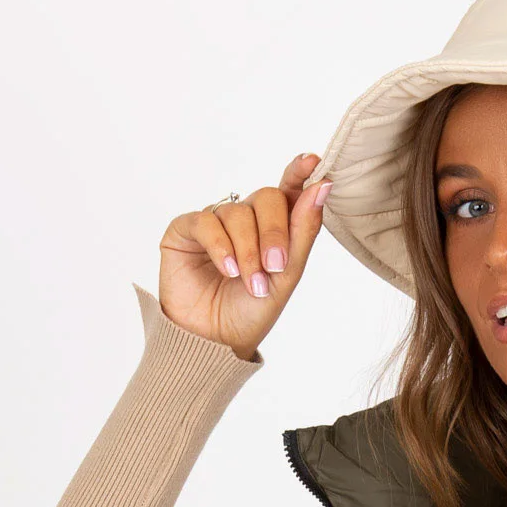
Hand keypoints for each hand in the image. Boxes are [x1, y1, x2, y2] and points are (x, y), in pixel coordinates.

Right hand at [158, 153, 331, 361]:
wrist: (213, 343)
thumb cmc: (249, 313)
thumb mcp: (286, 276)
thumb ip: (303, 231)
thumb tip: (321, 185)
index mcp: (271, 228)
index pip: (287, 191)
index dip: (299, 173)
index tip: (312, 162)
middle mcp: (243, 220)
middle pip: (266, 198)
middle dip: (275, 233)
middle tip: (275, 267)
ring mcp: (214, 223)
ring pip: (237, 213)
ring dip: (248, 251)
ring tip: (249, 282)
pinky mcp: (185, 231)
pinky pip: (206, 221)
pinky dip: (220, 246)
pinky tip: (227, 270)